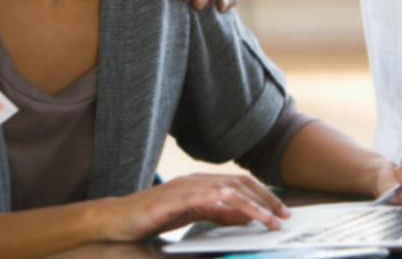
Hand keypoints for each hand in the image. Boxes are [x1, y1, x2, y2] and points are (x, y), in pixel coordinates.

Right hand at [96, 173, 288, 242]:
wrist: (117, 219)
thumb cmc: (151, 217)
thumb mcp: (191, 215)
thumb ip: (217, 213)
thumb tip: (245, 216)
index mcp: (200, 183)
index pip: (239, 183)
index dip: (263, 195)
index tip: (280, 211)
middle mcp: (196, 180)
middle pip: (240, 183)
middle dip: (266, 198)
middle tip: (284, 215)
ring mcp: (186, 187)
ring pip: (230, 189)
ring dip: (255, 205)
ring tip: (271, 220)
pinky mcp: (176, 198)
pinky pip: (210, 198)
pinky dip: (231, 205)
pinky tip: (244, 213)